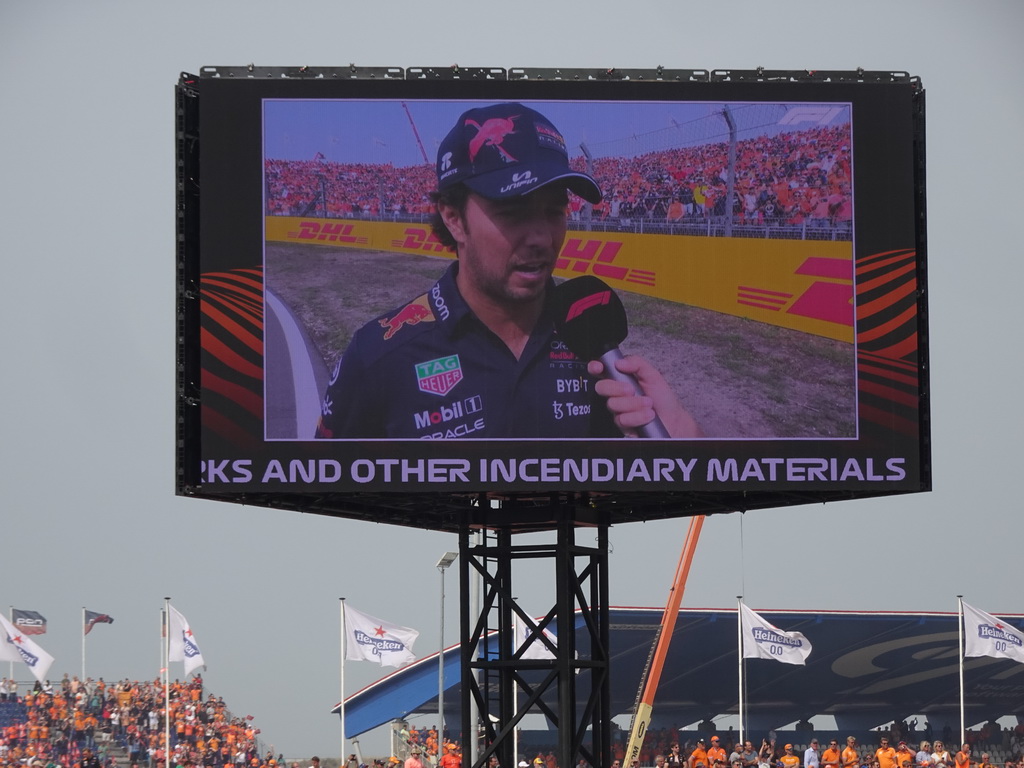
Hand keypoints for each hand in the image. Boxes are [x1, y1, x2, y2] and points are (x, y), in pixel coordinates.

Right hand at [588, 354, 702, 437]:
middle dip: (616, 388)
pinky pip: (622, 419)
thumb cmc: (662, 398)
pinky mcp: (622, 425)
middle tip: (632, 390)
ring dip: (634, 404)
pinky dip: (638, 417)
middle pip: (601, 387)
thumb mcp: (653, 375)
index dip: (596, 367)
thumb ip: (637, 364)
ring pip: (613, 404)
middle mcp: (617, 394)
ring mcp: (618, 410)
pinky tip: (648, 416)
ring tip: (648, 404)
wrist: (673, 420)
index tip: (599, 368)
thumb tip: (619, 362)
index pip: (602, 371)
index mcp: (621, 379)